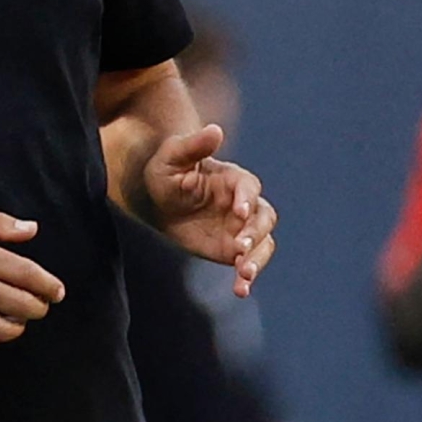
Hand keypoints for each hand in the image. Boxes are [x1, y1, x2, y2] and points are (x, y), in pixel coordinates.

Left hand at [143, 125, 277, 296]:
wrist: (156, 199)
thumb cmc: (166, 170)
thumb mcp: (173, 155)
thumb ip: (193, 145)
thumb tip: (215, 130)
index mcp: (233, 179)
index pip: (249, 188)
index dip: (247, 199)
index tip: (238, 213)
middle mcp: (244, 204)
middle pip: (264, 218)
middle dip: (256, 233)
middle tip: (241, 248)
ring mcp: (241, 228)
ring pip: (264, 244)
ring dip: (258, 260)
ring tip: (245, 276)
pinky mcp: (233, 250)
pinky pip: (248, 264)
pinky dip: (247, 278)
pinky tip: (240, 291)